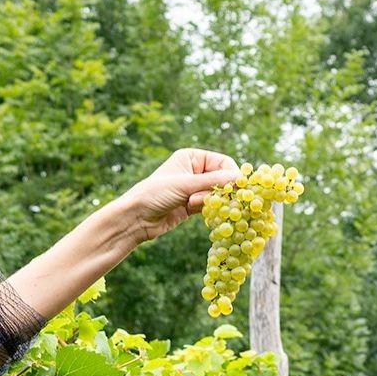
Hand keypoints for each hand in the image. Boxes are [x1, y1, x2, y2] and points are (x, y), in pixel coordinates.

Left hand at [116, 149, 241, 242]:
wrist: (135, 218)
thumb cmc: (155, 193)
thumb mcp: (186, 184)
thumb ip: (214, 181)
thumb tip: (241, 178)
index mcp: (192, 157)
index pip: (223, 162)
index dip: (231, 174)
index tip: (236, 187)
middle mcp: (195, 170)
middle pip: (223, 179)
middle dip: (219, 190)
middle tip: (215, 199)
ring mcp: (195, 188)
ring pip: (218, 194)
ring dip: (210, 200)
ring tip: (191, 203)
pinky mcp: (194, 204)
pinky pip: (212, 205)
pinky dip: (209, 209)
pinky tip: (194, 210)